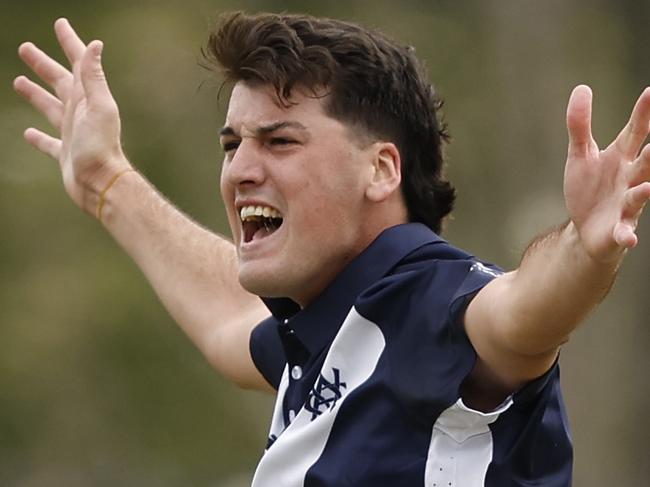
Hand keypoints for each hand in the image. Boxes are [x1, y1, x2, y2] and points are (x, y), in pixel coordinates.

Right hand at [14, 18, 131, 214]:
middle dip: (43, 64)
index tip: (60, 24)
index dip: (70, 43)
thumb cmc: (101, 147)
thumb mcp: (99, 107)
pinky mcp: (65, 153)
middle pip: (59, 82)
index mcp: (87, 99)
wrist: (101, 183)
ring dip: (36, 94)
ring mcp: (72, 133)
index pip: (78, 64)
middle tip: (25, 48)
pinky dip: (38, 137)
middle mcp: (80, 113)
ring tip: (19, 82)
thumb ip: (94, 77)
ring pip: (50, 108)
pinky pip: (48, 142)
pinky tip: (27, 133)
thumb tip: (95, 45)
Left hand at [564, 85, 649, 262]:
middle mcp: (631, 179)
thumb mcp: (580, 155)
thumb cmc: (589, 188)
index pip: (635, 131)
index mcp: (621, 157)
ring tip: (647, 188)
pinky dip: (627, 234)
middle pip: (645, 163)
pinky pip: (625, 232)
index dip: (643, 113)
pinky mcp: (619, 229)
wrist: (585, 229)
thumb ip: (580, 125)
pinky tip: (629, 238)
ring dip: (643, 192)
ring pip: (639, 196)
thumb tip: (582, 88)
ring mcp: (627, 204)